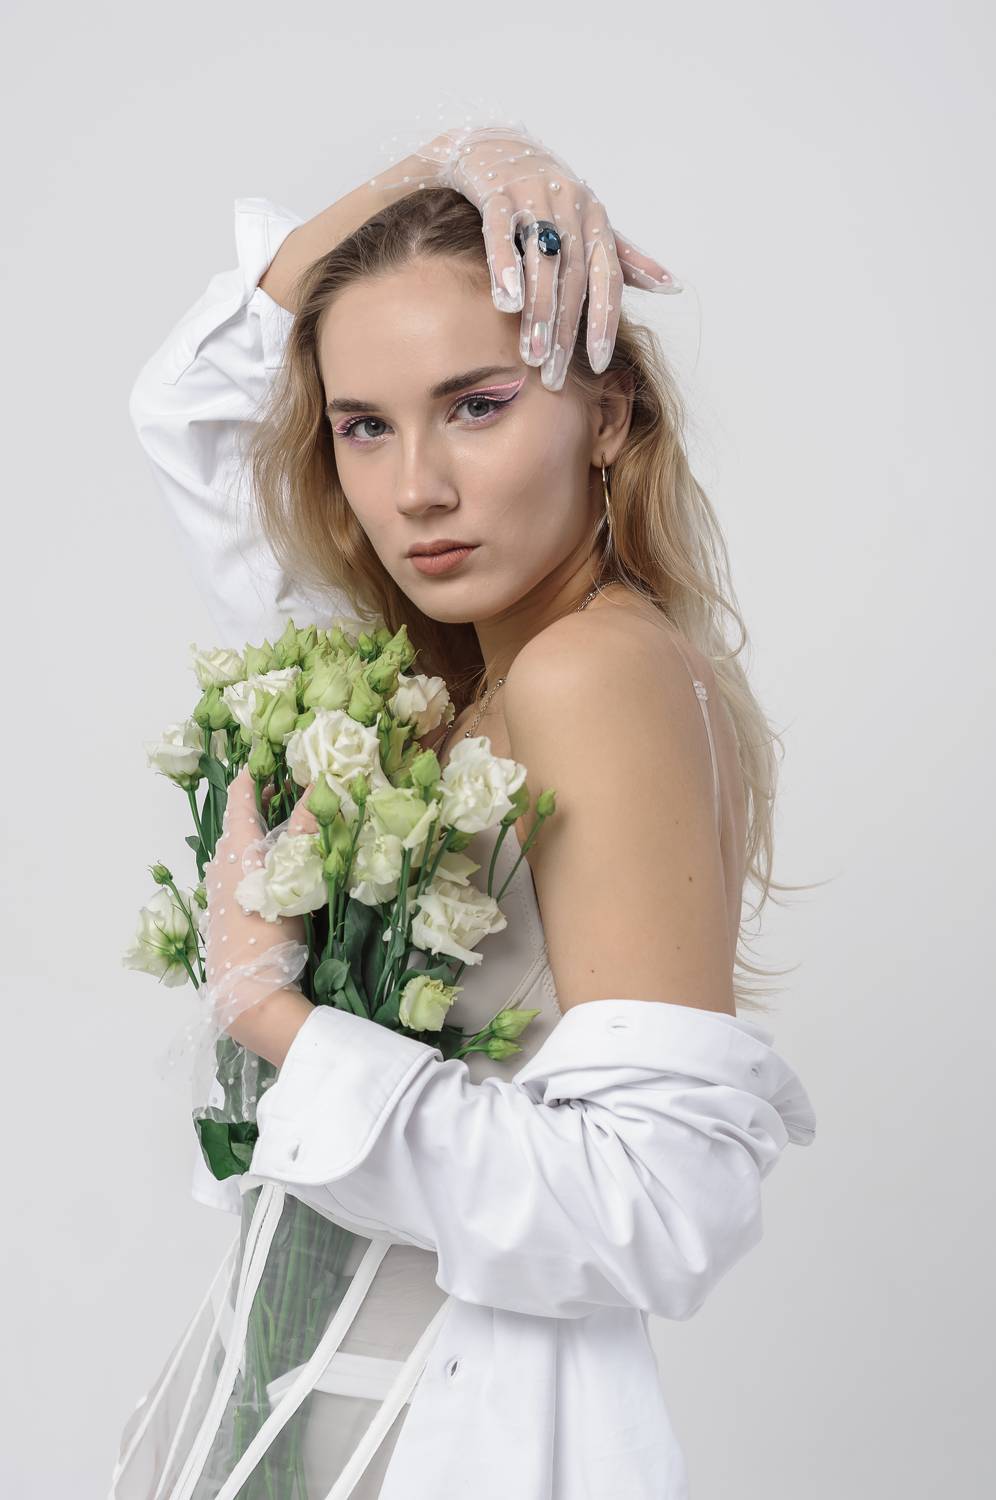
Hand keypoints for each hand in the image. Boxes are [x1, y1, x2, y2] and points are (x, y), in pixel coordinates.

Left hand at [202, 767, 316, 1053]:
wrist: (248, 993)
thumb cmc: (269, 930)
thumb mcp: (292, 876)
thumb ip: (305, 831)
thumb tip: (320, 785)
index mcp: (233, 847)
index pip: (241, 793)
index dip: (258, 769)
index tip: (278, 752)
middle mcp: (221, 862)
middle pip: (241, 819)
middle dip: (267, 799)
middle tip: (298, 784)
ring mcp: (221, 890)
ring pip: (242, 847)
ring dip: (265, 831)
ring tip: (295, 822)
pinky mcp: (227, 913)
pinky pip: (243, 871)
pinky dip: (262, 858)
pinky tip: (281, 868)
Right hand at [374, 123, 681, 391]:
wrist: (493, 144)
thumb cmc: (547, 197)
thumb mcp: (590, 224)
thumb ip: (625, 258)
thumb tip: (674, 286)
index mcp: (596, 220)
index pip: (607, 278)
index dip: (604, 321)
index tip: (599, 362)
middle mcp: (570, 206)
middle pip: (572, 279)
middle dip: (565, 331)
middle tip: (553, 376)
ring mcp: (533, 196)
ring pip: (541, 262)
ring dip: (538, 311)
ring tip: (532, 355)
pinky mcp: (497, 191)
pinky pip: (501, 233)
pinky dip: (505, 266)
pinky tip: (506, 302)